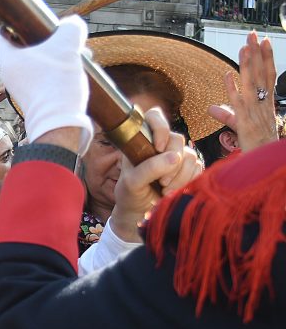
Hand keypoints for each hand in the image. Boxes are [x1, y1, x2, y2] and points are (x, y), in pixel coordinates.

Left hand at [0, 16, 92, 152]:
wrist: (61, 124)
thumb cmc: (57, 83)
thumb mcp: (68, 44)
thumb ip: (70, 27)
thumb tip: (72, 24)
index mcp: (9, 59)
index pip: (1, 34)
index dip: (14, 23)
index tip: (29, 20)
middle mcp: (11, 76)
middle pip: (26, 48)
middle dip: (47, 41)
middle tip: (63, 38)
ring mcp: (23, 90)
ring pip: (40, 64)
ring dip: (58, 57)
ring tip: (78, 56)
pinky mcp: (36, 101)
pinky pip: (46, 80)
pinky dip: (59, 74)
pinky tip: (77, 73)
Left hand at [111, 108, 201, 241]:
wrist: (139, 212)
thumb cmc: (130, 193)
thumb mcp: (132, 182)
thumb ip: (149, 168)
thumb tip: (174, 157)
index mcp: (142, 139)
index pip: (154, 116)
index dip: (160, 127)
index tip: (157, 148)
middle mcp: (161, 143)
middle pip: (177, 139)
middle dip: (172, 163)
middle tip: (161, 182)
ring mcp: (177, 154)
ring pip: (189, 155)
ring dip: (179, 176)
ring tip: (165, 191)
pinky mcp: (189, 168)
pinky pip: (198, 167)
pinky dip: (188, 181)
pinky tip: (174, 192)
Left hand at [208, 31, 276, 151]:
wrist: (264, 161)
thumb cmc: (256, 144)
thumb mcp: (239, 126)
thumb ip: (226, 114)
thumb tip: (211, 107)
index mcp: (265, 102)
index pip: (268, 75)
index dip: (267, 57)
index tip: (264, 41)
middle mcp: (262, 104)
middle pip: (261, 74)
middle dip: (258, 53)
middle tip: (253, 34)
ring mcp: (255, 112)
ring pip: (251, 84)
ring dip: (247, 65)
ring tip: (244, 47)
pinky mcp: (245, 123)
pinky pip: (238, 103)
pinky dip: (231, 90)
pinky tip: (226, 76)